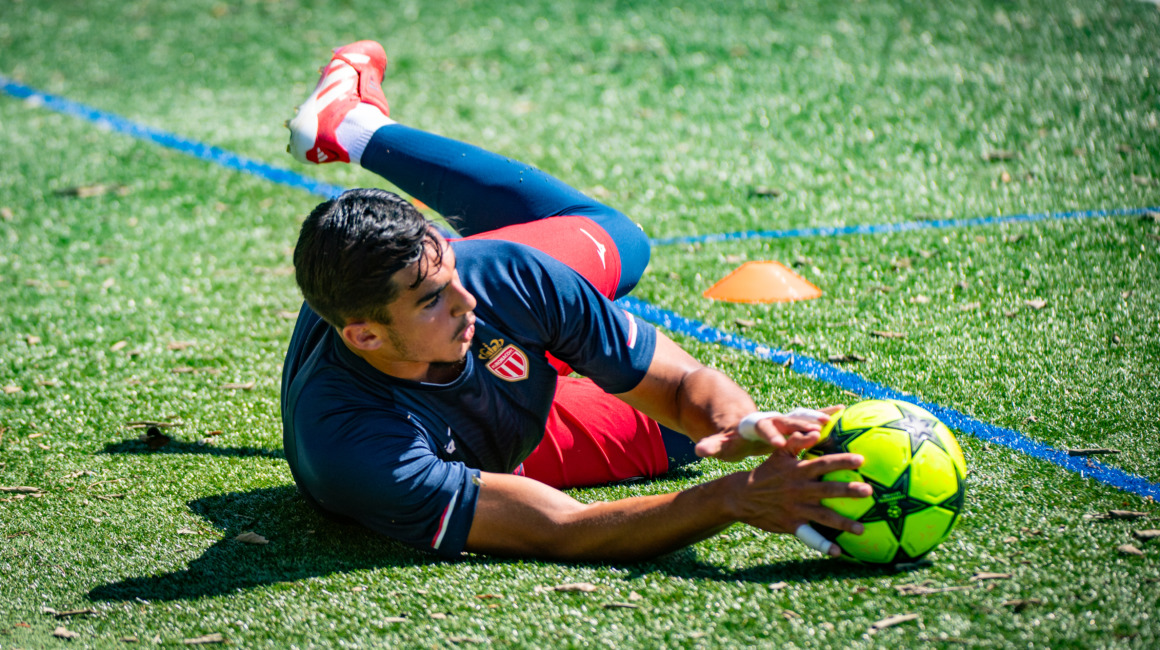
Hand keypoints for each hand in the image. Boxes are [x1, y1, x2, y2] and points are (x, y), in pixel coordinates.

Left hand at [694, 405, 844, 461]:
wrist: (740, 421)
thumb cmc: (732, 437)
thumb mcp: (721, 443)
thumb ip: (712, 446)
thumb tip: (697, 450)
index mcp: (755, 427)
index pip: (763, 430)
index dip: (771, 436)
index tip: (779, 443)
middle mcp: (773, 420)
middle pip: (787, 421)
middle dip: (800, 426)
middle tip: (816, 431)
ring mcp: (785, 419)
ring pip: (802, 417)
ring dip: (817, 418)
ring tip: (835, 421)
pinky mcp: (795, 421)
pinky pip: (812, 416)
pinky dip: (826, 413)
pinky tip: (845, 411)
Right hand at [730, 450, 870, 555]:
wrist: (742, 496)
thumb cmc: (767, 472)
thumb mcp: (778, 454)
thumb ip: (797, 441)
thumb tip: (817, 431)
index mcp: (798, 470)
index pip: (823, 463)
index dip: (841, 461)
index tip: (861, 460)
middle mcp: (799, 490)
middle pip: (828, 490)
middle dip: (848, 490)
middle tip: (868, 491)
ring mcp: (796, 509)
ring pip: (823, 516)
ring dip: (843, 523)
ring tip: (862, 529)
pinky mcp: (791, 524)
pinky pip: (809, 536)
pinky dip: (823, 545)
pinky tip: (838, 552)